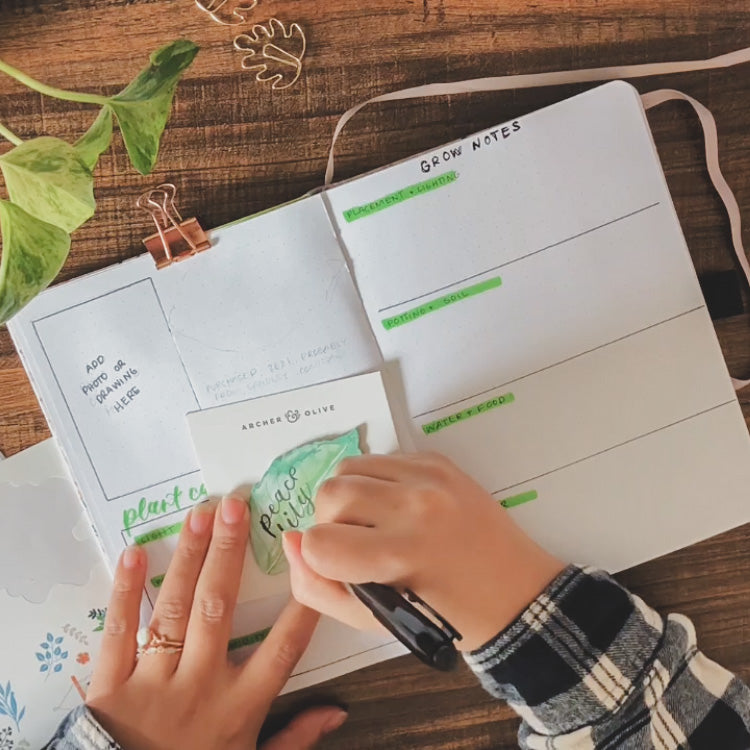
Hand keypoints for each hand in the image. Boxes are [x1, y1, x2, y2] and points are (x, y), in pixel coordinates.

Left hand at [86, 496, 346, 749]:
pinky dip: (125, 592)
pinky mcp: (111, 685)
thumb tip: (337, 712)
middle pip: (219, 608)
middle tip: (235, 507)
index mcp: (240, 705)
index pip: (282, 647)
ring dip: (188, 559)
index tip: (312, 560)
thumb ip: (295, 738)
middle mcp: (200, 684)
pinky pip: (118, 632)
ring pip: (174, 609)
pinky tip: (133, 553)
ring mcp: (154, 680)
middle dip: (228, 554)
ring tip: (199, 515)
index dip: (302, 604)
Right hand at [284, 452, 564, 651]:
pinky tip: (397, 505)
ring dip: (349, 495)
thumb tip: (290, 541)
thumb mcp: (375, 621)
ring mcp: (430, 478)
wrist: (514, 592)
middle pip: (330, 493)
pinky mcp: (439, 461)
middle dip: (329, 522)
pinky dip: (376, 480)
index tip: (342, 566)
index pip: (319, 543)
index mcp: (399, 557)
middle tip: (356, 542)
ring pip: (350, 467)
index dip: (320, 558)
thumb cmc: (444, 616)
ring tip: (374, 521)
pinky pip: (381, 457)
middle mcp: (414, 507)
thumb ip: (318, 587)